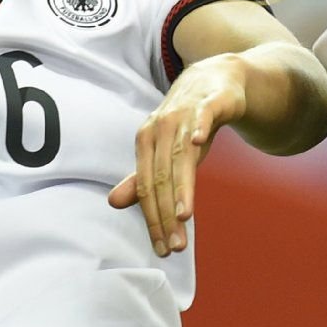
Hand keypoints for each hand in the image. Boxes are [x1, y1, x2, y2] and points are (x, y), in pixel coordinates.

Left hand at [109, 53, 247, 256]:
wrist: (214, 78)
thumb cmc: (187, 121)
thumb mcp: (165, 150)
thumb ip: (142, 177)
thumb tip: (112, 202)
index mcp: (146, 141)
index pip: (146, 186)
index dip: (153, 219)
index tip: (161, 248)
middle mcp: (162, 127)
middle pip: (162, 176)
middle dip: (167, 214)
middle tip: (175, 246)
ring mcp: (186, 113)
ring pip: (181, 154)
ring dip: (182, 186)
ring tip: (184, 216)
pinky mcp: (211, 101)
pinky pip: (203, 115)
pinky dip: (200, 126)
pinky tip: (199, 141)